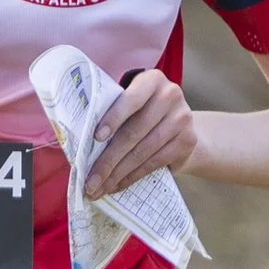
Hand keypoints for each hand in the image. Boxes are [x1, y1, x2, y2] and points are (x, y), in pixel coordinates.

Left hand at [85, 67, 197, 194]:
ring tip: (101, 187)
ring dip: (118, 173)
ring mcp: (182, 119)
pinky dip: (133, 176)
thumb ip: (113, 110)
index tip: (96, 138)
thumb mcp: (133, 103)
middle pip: (133, 132)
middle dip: (108, 159)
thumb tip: (81, 140)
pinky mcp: (187, 140)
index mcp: (152, 80)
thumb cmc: (144, 112)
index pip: (131, 100)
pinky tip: (118, 184)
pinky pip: (155, 162)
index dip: (113, 119)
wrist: (181, 125)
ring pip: (143, 151)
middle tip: (91, 179)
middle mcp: (170, 96)